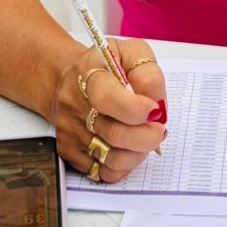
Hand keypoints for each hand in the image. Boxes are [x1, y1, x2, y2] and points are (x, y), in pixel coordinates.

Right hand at [53, 38, 166, 182]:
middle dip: (147, 136)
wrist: (68, 80)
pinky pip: (104, 172)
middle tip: (158, 129)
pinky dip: (123, 166)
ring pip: (112, 159)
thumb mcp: (129, 53)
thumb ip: (148, 74)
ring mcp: (71, 131)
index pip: (108, 98)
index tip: (154, 110)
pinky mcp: (70, 151)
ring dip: (138, 153)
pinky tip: (128, 148)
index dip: (137, 110)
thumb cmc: (103, 67)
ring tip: (144, 138)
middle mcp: (75, 105)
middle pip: (114, 134)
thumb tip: (157, 106)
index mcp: (89, 75)